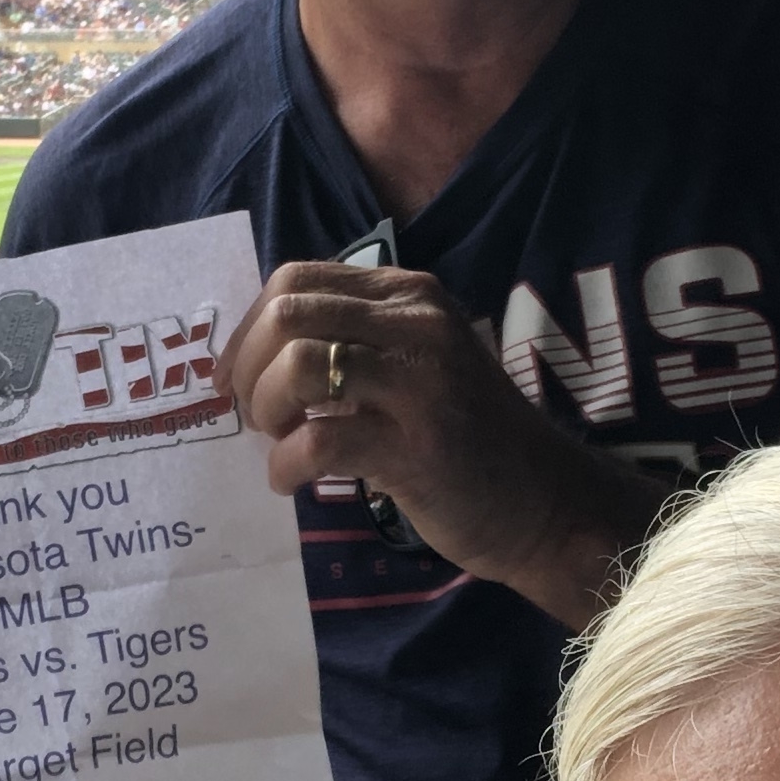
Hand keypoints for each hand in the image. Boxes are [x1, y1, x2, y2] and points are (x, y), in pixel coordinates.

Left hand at [217, 262, 667, 632]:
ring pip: (298, 367)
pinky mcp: (417, 447)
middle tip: (255, 414)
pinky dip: (285, 465)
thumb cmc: (463, 434)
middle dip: (248, 368)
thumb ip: (351, 340)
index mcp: (408, 295)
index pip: (297, 279)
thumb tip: (251, 351)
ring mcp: (421, 383)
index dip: (248, 327)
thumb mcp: (413, 362)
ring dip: (266, 411)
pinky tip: (291, 482)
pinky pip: (318, 441)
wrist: (542, 500)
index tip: (237, 375)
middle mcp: (417, 324)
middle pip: (288, 315)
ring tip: (279, 441)